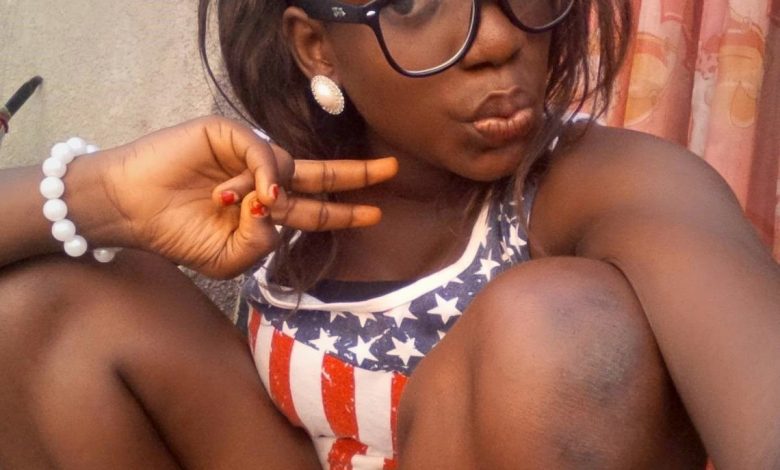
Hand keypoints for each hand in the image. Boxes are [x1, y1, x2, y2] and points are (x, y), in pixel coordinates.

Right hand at [98, 116, 396, 277]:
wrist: (133, 210)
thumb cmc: (179, 235)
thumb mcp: (228, 260)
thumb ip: (261, 245)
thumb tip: (277, 209)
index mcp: (268, 209)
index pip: (316, 208)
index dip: (345, 211)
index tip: (376, 213)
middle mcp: (266, 179)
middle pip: (322, 174)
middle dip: (357, 174)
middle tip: (391, 170)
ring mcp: (249, 154)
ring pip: (283, 171)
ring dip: (262, 196)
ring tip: (222, 204)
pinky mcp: (230, 133)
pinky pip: (261, 153)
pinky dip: (257, 175)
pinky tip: (240, 194)